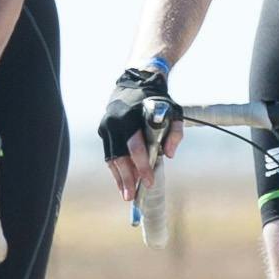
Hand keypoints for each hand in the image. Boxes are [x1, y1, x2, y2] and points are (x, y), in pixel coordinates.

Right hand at [94, 56, 171, 200]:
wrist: (134, 82)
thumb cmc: (156, 99)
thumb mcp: (173, 111)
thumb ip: (175, 133)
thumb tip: (169, 155)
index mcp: (132, 117)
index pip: (135, 147)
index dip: (142, 166)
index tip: (149, 181)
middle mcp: (115, 122)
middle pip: (120, 157)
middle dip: (126, 178)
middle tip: (131, 196)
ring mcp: (106, 126)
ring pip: (111, 157)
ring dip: (119, 177)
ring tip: (125, 194)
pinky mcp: (103, 130)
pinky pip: (109, 153)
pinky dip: (115, 168)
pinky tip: (121, 181)